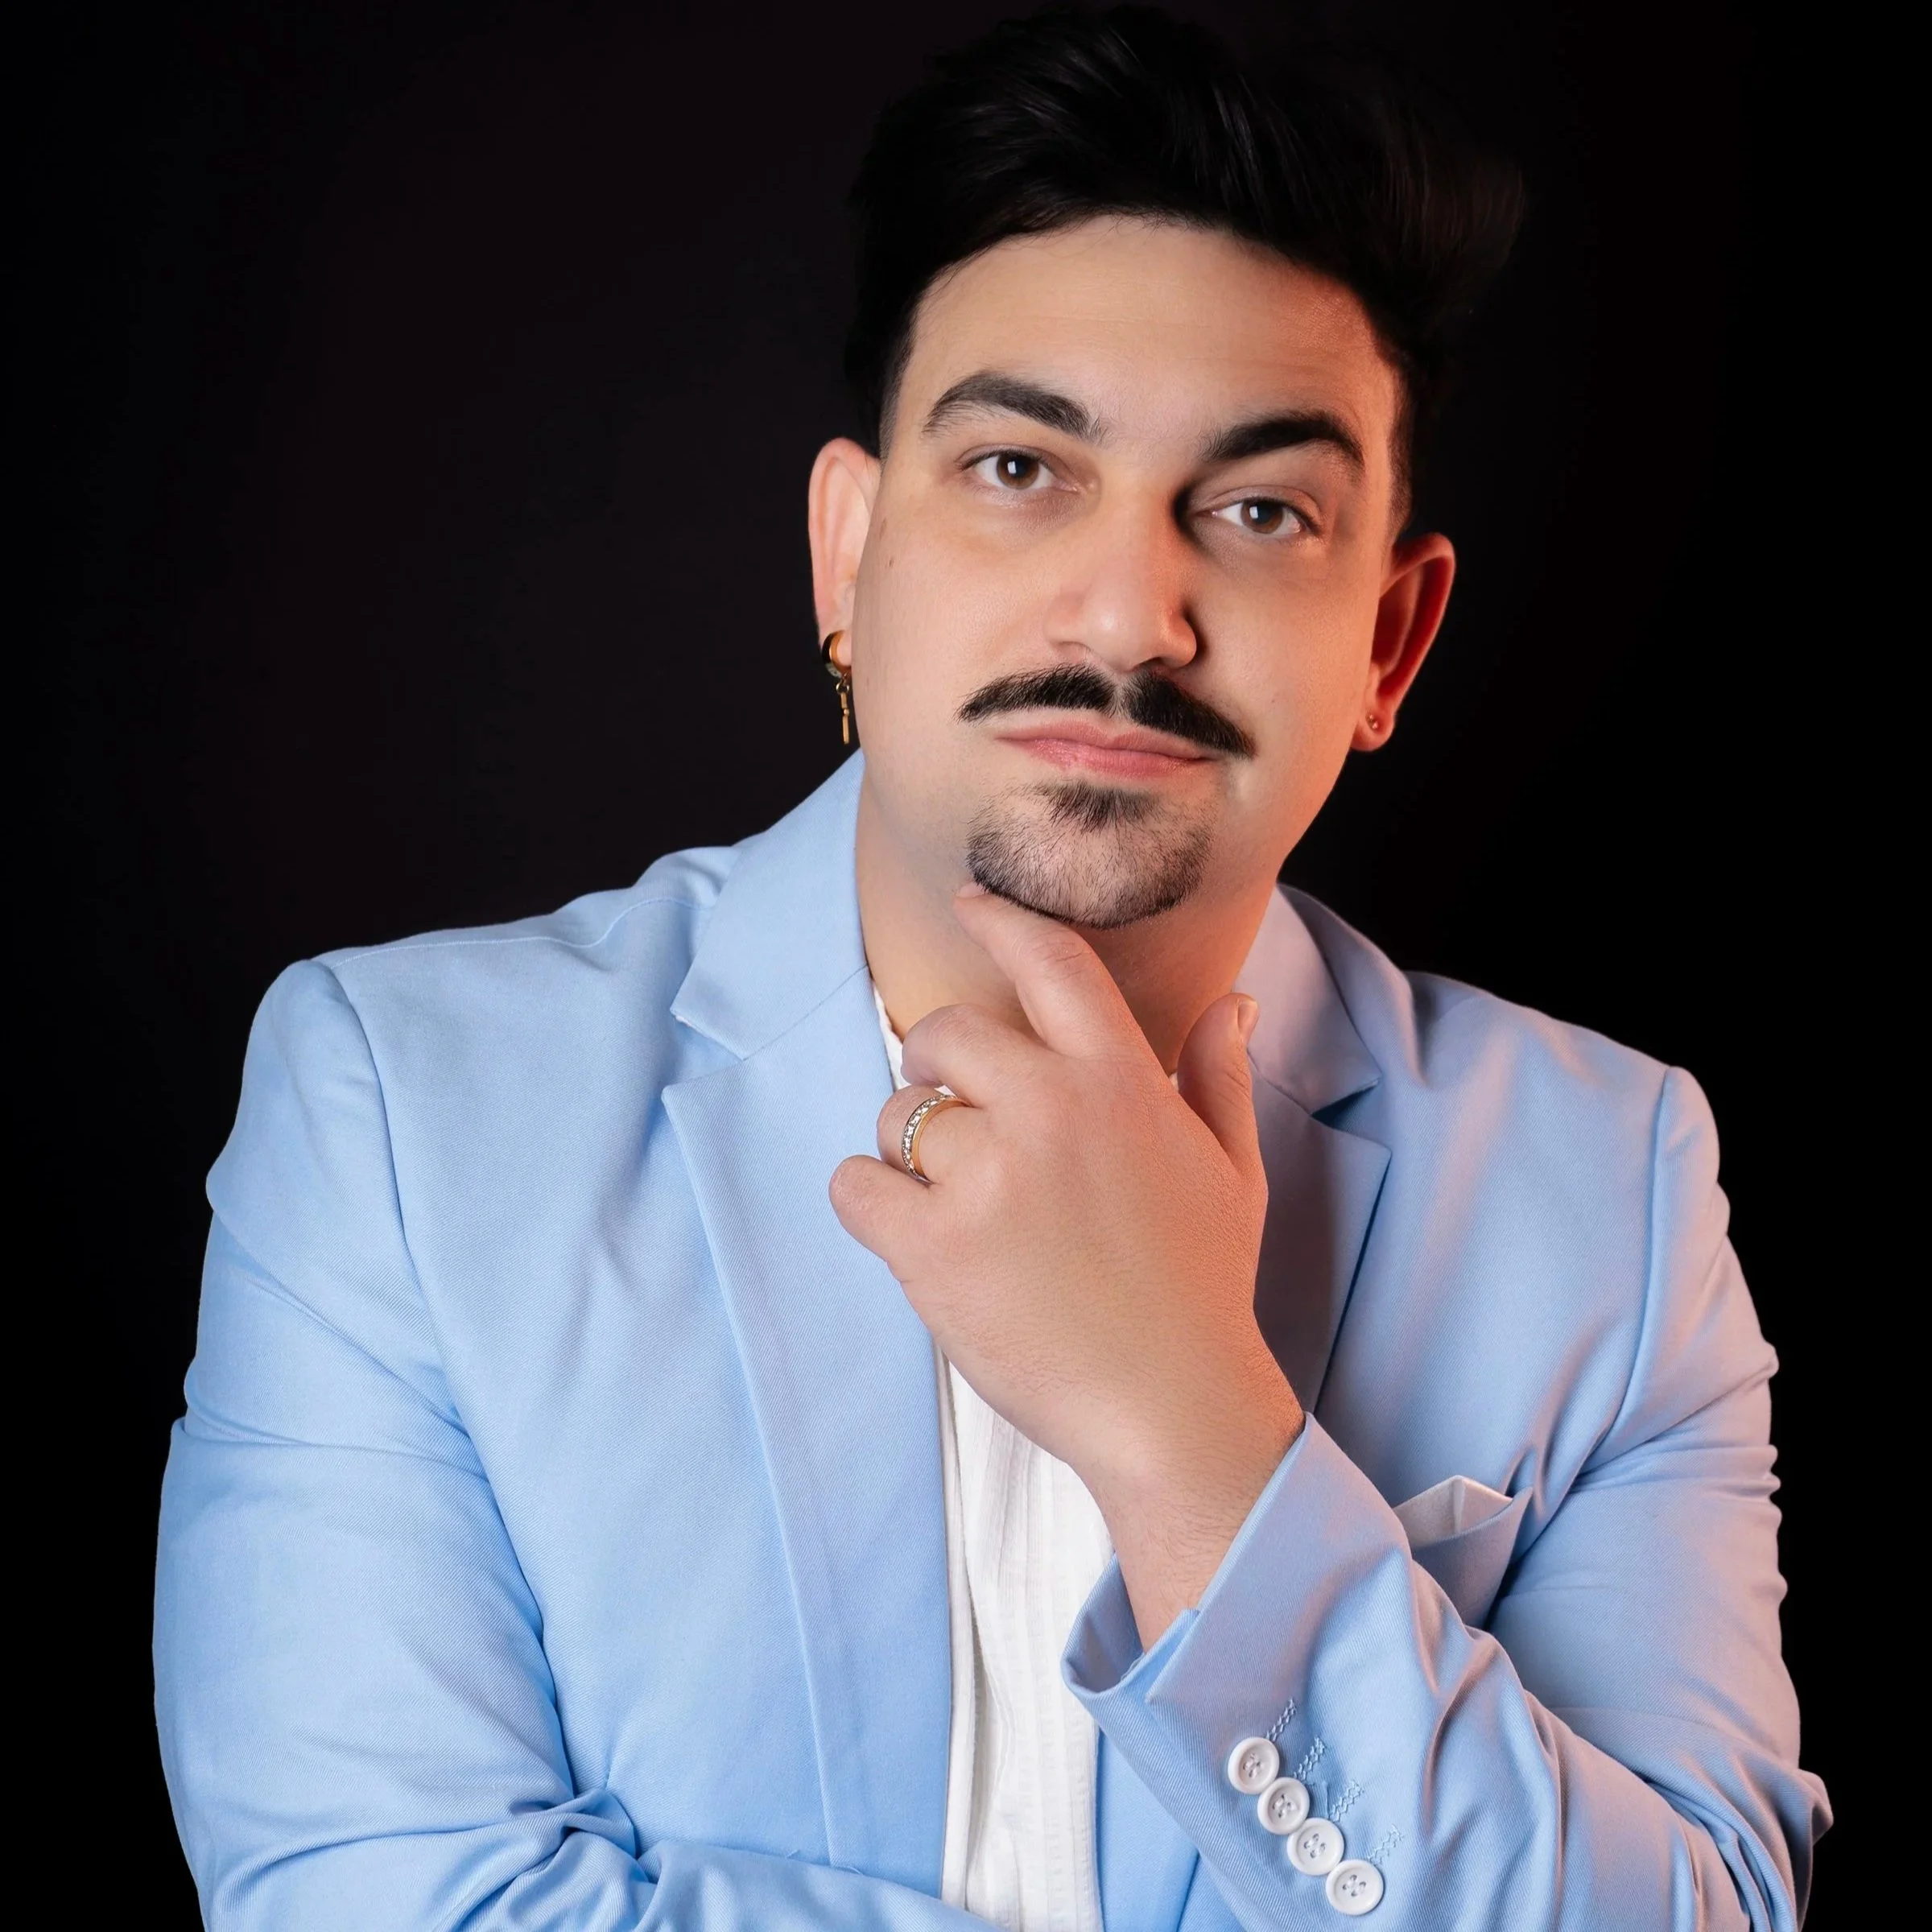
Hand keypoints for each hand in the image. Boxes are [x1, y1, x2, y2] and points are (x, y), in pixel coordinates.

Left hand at [830, 887, 1303, 1644]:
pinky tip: (911, 1232)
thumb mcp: (1232, 1172)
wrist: (1173, 1408)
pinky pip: (856, 1185)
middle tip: (953, 1108)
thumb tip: (1230, 1003)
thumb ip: (1217, 1076)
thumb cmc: (1204, 1290)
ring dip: (910, 1148)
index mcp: (1122, 1084)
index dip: (1002, 920)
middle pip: (947, 1032)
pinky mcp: (933, 1246)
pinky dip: (870, 1202)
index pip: (1051, 965)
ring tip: (957, 1202)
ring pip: (897, 1115)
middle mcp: (1051, 1112)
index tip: (970, 902)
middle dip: (935, 1061)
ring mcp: (988, 1178)